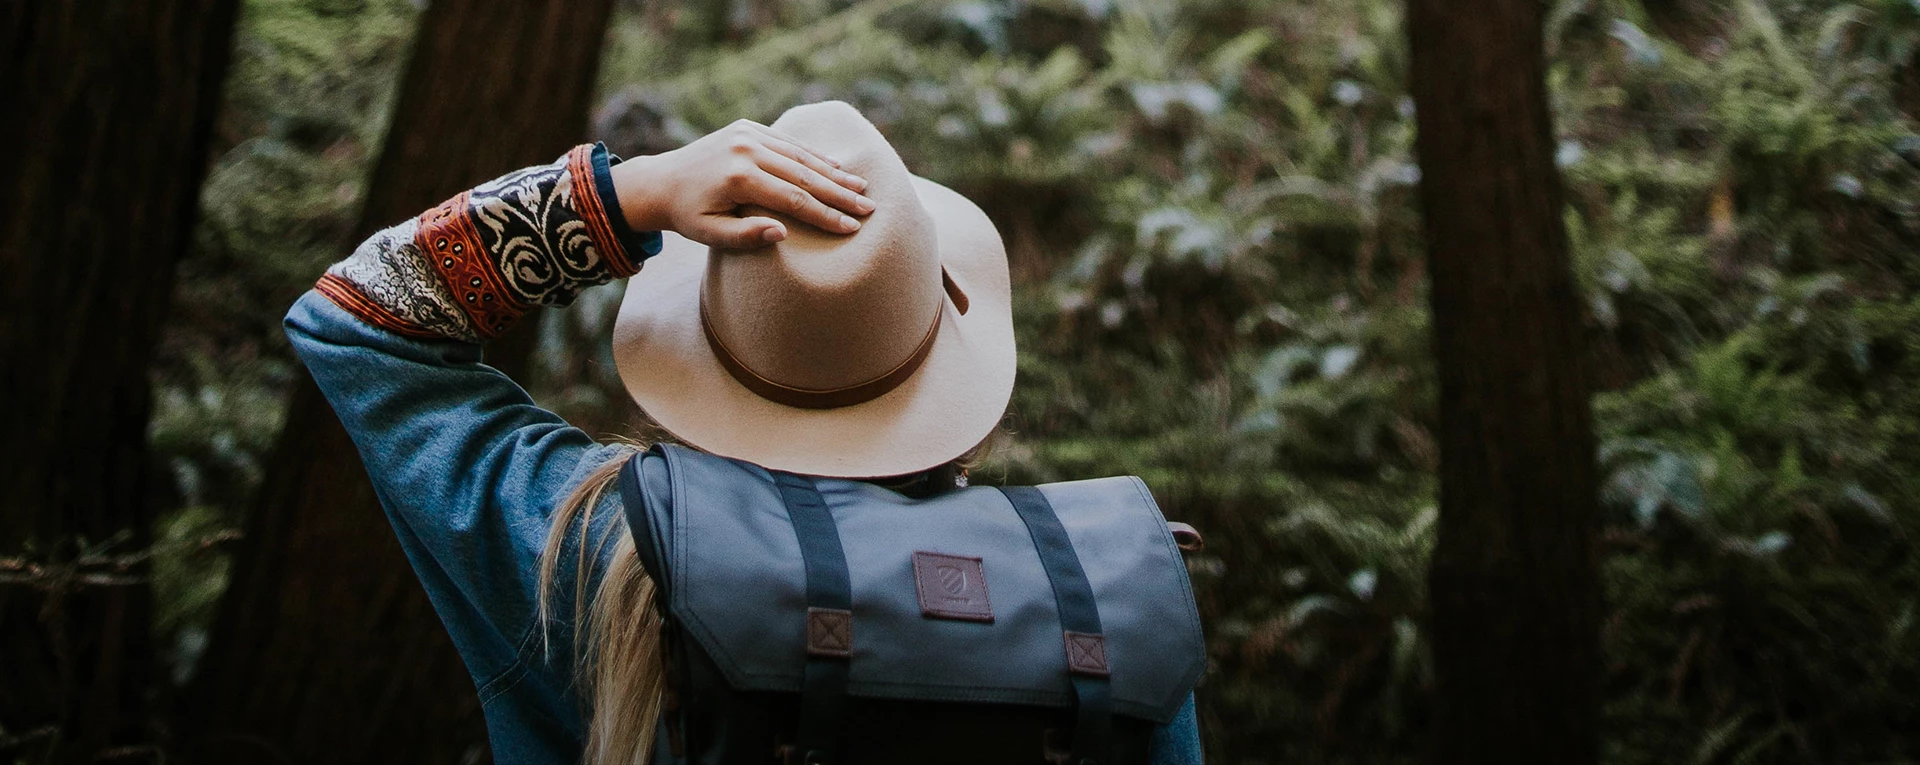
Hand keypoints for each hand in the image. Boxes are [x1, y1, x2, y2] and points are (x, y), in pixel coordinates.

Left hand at [610, 119, 873, 247]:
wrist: (659, 181)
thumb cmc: (686, 216)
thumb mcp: (709, 234)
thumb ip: (745, 236)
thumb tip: (782, 234)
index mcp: (738, 178)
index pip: (794, 199)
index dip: (825, 215)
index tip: (851, 228)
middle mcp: (746, 150)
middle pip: (804, 174)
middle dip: (839, 194)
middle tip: (869, 208)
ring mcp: (747, 135)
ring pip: (800, 155)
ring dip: (833, 172)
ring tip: (861, 187)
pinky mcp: (747, 127)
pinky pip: (787, 143)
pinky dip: (812, 155)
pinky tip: (835, 166)